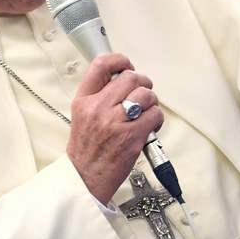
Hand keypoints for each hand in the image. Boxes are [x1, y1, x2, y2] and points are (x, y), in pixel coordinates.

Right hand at [66, 53, 163, 204]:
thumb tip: (123, 79)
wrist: (85, 178)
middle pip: (131, 77)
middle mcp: (99, 109)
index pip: (100, 66)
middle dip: (143, 83)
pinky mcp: (132, 137)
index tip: (126, 65)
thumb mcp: (82, 115)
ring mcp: (116, 123)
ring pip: (146, 95)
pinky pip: (155, 115)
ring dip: (152, 102)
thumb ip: (99, 95)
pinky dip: (157, 119)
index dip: (119, 60)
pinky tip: (149, 126)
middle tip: (142, 93)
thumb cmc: (87, 149)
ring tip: (146, 112)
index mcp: (84, 101)